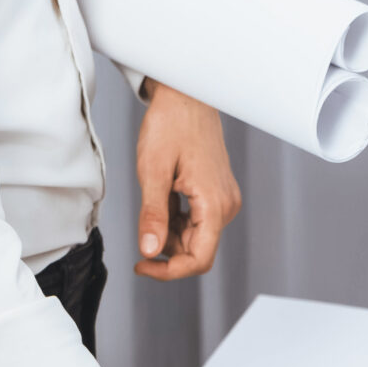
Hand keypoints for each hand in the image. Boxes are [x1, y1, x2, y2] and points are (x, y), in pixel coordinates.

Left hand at [135, 82, 241, 279]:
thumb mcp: (153, 172)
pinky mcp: (217, 192)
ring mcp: (223, 198)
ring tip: (152, 201)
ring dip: (170, 232)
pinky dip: (176, 219)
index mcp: (214, 204)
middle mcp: (225, 205)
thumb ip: (154, 215)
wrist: (185, 95)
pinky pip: (197, 219)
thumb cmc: (171, 125)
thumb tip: (150, 251)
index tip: (142, 266)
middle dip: (166, 248)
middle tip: (142, 227)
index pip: (199, 259)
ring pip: (195, 236)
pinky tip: (163, 197)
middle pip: (197, 250)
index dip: (169, 271)